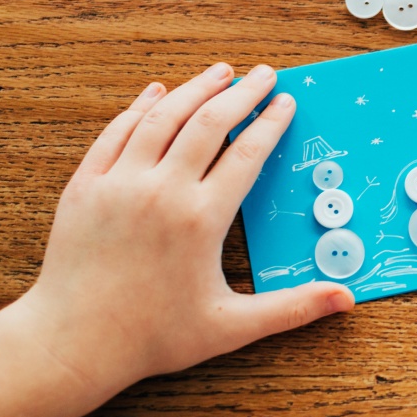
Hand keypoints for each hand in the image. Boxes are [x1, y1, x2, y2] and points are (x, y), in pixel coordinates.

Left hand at [16, 63, 353, 394]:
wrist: (72, 344)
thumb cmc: (151, 338)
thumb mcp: (230, 327)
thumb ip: (291, 309)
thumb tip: (344, 299)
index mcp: (200, 219)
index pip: (246, 153)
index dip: (270, 122)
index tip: (285, 103)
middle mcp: (161, 191)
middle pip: (209, 122)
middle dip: (242, 92)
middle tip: (264, 75)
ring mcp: (119, 183)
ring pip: (162, 116)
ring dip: (195, 88)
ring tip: (220, 72)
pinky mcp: (85, 185)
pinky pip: (116, 132)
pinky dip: (140, 107)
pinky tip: (156, 93)